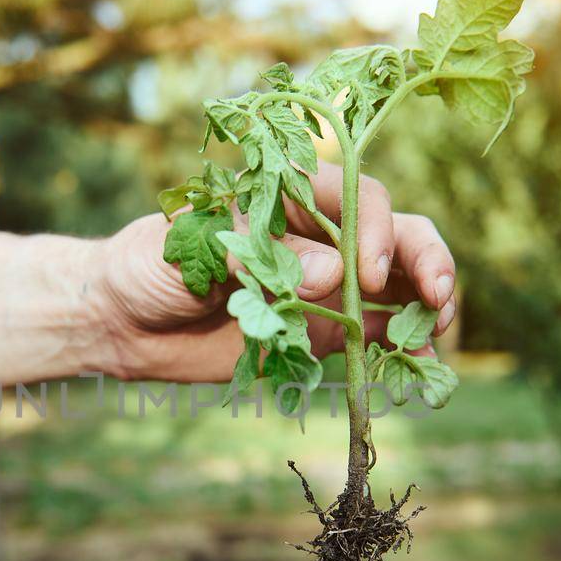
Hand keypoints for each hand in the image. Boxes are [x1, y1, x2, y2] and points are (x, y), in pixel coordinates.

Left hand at [87, 163, 457, 381]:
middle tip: (438, 298)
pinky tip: (420, 365)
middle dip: (425, 259)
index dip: (375, 231)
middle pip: (395, 232)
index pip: (356, 198)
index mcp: (289, 195)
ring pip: (398, 282)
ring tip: (436, 333)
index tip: (371, 276)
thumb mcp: (194, 252)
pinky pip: (376, 333)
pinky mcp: (322, 330)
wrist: (122, 321)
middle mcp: (319, 233)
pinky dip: (403, 346)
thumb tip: (335, 274)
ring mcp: (327, 283)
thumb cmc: (149, 264)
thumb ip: (263, 260)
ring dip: (428, 303)